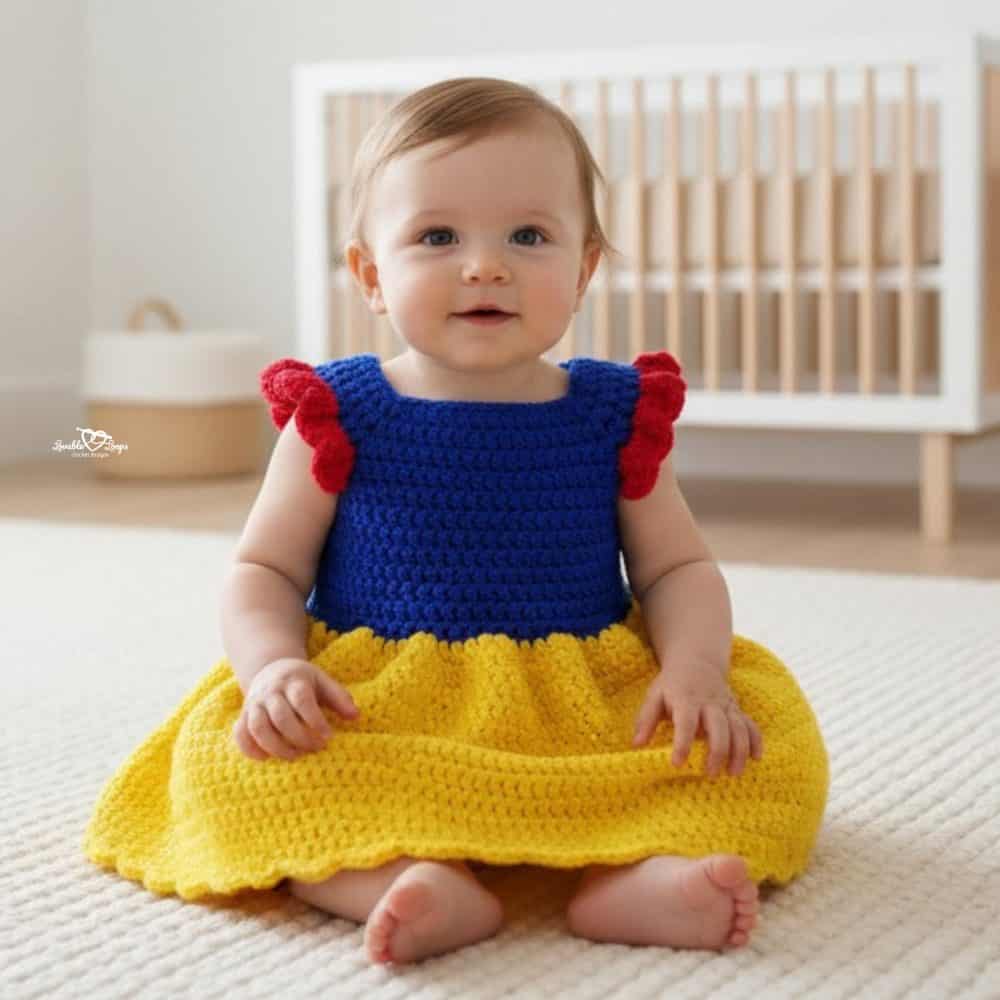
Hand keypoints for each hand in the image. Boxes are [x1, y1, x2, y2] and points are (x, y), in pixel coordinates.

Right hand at [232, 657, 358, 761]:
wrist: (271, 668)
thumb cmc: (302, 680)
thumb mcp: (322, 682)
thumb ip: (339, 697)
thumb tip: (356, 716)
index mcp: (293, 681)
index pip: (302, 701)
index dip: (315, 720)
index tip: (329, 736)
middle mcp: (271, 691)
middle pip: (281, 717)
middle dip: (299, 737)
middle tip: (316, 748)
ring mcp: (254, 704)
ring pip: (258, 727)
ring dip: (276, 747)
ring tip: (295, 756)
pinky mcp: (243, 715)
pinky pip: (240, 733)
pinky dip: (249, 748)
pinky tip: (265, 759)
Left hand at [631, 661, 762, 776]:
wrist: (697, 662)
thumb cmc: (672, 685)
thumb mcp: (654, 696)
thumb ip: (645, 719)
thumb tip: (636, 744)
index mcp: (686, 700)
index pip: (686, 722)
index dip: (682, 743)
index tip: (677, 764)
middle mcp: (709, 703)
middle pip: (720, 727)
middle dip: (718, 751)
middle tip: (710, 774)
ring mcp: (726, 706)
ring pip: (739, 728)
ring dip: (739, 751)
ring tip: (733, 774)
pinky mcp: (737, 709)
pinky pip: (751, 724)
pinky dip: (756, 741)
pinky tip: (756, 759)